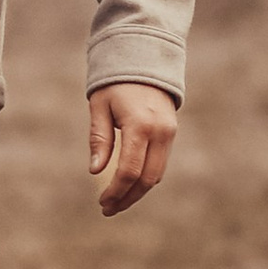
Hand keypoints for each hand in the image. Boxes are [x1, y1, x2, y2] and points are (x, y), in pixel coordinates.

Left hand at [89, 81, 177, 217]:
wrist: (144, 59)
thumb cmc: (114, 83)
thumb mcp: (99, 106)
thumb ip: (100, 139)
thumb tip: (95, 172)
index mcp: (139, 125)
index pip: (129, 170)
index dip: (116, 191)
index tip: (102, 203)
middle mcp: (160, 132)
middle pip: (147, 178)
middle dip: (128, 197)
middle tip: (108, 209)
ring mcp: (169, 133)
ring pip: (157, 174)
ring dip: (138, 191)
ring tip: (117, 202)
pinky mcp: (171, 133)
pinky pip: (160, 163)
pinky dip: (145, 178)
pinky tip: (129, 185)